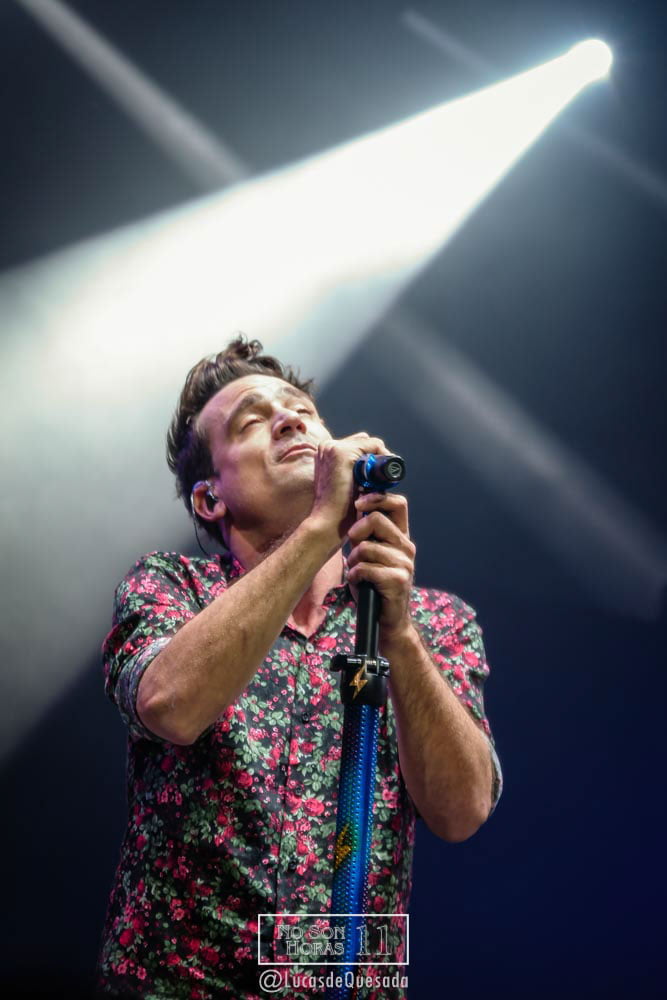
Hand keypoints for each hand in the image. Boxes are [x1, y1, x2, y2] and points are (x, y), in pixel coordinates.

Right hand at [309, 432, 388, 545]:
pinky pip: (374, 445)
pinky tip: (382, 477)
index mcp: (325, 453)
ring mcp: (334, 447)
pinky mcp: (342, 453)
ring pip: (370, 443)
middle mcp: (327, 446)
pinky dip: (383, 458)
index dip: (370, 459)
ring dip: (380, 460)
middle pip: (364, 442)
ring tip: (380, 481)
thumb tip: (367, 474)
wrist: (328, 523)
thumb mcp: (342, 486)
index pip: (356, 446)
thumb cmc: (336, 511)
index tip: (376, 479)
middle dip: (375, 458)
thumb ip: (350, 475)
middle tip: (380, 480)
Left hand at [345, 492, 415, 638]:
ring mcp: (405, 563)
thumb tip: (355, 509)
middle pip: (376, 520)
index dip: (376, 498)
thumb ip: (365, 533)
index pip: (398, 504)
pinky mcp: (398, 579)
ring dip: (353, 560)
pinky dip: (354, 575)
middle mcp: (407, 546)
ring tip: (357, 571)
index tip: (358, 503)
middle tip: (353, 548)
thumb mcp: (369, 554)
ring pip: (366, 547)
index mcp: (401, 537)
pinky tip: (358, 582)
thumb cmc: (373, 584)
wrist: (386, 619)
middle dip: (356, 532)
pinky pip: (365, 568)